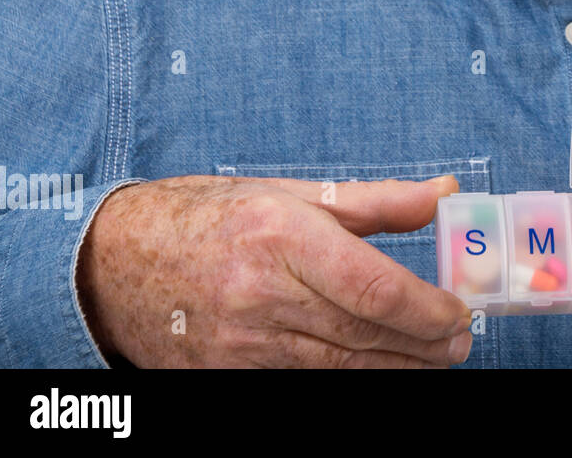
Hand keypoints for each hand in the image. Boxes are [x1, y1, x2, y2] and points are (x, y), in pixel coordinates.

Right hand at [76, 173, 472, 366]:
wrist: (111, 262)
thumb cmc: (208, 217)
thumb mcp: (290, 193)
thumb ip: (375, 201)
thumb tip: (445, 192)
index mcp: (281, 235)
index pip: (372, 289)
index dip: (427, 309)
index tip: (460, 312)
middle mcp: (261, 293)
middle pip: (363, 334)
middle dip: (425, 344)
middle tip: (461, 342)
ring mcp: (241, 342)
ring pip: (340, 367)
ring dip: (397, 367)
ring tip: (434, 358)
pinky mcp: (226, 372)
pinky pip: (303, 379)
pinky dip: (350, 376)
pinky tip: (380, 367)